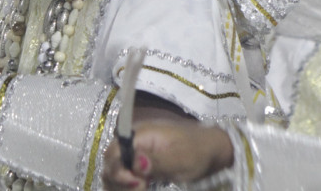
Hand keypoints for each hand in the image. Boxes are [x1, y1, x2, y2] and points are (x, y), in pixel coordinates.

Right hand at [102, 121, 233, 190]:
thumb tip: (135, 163)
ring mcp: (134, 154)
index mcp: (139, 134)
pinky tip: (138, 190)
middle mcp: (132, 143)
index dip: (118, 171)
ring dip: (121, 187)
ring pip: (113, 173)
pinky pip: (123, 178)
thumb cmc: (198, 151)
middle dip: (120, 182)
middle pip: (110, 164)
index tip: (139, 184)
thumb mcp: (181, 158)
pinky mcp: (138, 166)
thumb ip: (157, 161)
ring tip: (143, 190)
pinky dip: (125, 187)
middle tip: (143, 189)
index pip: (114, 152)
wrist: (210, 151)